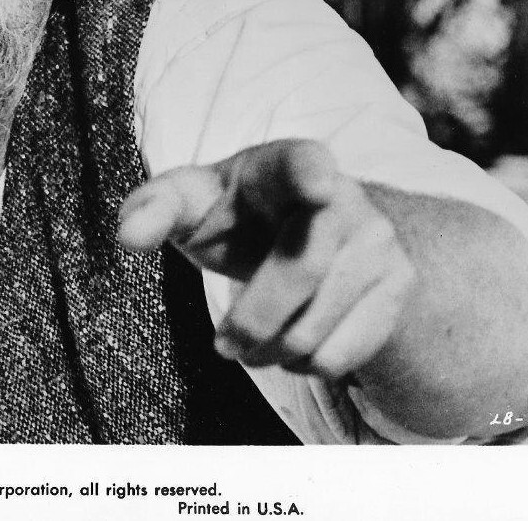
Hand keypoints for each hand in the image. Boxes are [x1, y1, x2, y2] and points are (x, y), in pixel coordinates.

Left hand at [118, 139, 413, 380]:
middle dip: (249, 321)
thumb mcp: (191, 202)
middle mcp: (346, 196)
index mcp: (288, 163)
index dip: (310, 176)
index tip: (318, 186)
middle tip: (223, 343)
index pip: (302, 165)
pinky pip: (343, 354)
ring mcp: (380, 241)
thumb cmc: (233, 213)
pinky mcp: (399, 286)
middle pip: (298, 274)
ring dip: (270, 351)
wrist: (302, 234)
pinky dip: (304, 364)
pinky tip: (294, 339)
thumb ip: (154, 209)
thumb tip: (127, 236)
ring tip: (255, 338)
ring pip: (316, 328)